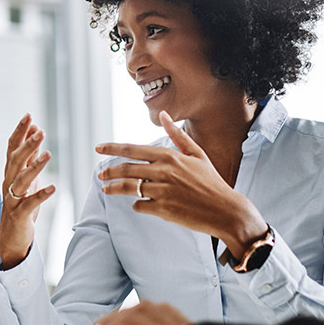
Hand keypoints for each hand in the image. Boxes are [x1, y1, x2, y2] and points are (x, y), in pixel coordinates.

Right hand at [0, 114, 56, 268]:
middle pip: (15, 160)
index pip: (12, 147)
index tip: (29, 115)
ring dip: (34, 166)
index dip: (20, 132)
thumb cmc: (21, 204)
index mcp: (10, 172)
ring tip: (48, 154)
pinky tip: (53, 188)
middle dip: (27, 145)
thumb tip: (35, 131)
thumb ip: (30, 156)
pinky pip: (29, 203)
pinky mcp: (19, 214)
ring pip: (21, 180)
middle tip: (40, 131)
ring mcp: (12, 199)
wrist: (11, 236)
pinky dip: (41, 195)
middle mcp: (8, 183)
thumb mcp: (26, 177)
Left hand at [95, 111, 267, 254]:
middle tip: (100, 175)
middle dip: (109, 171)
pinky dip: (137, 205)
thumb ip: (177, 135)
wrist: (225, 210)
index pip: (133, 149)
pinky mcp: (163, 209)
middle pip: (126, 169)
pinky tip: (139, 205)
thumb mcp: (197, 154)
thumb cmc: (211, 181)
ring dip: (114, 189)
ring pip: (129, 188)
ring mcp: (162, 191)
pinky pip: (140, 205)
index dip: (112, 148)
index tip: (98, 148)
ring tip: (106, 190)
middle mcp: (164, 171)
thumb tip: (164, 114)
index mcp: (170, 156)